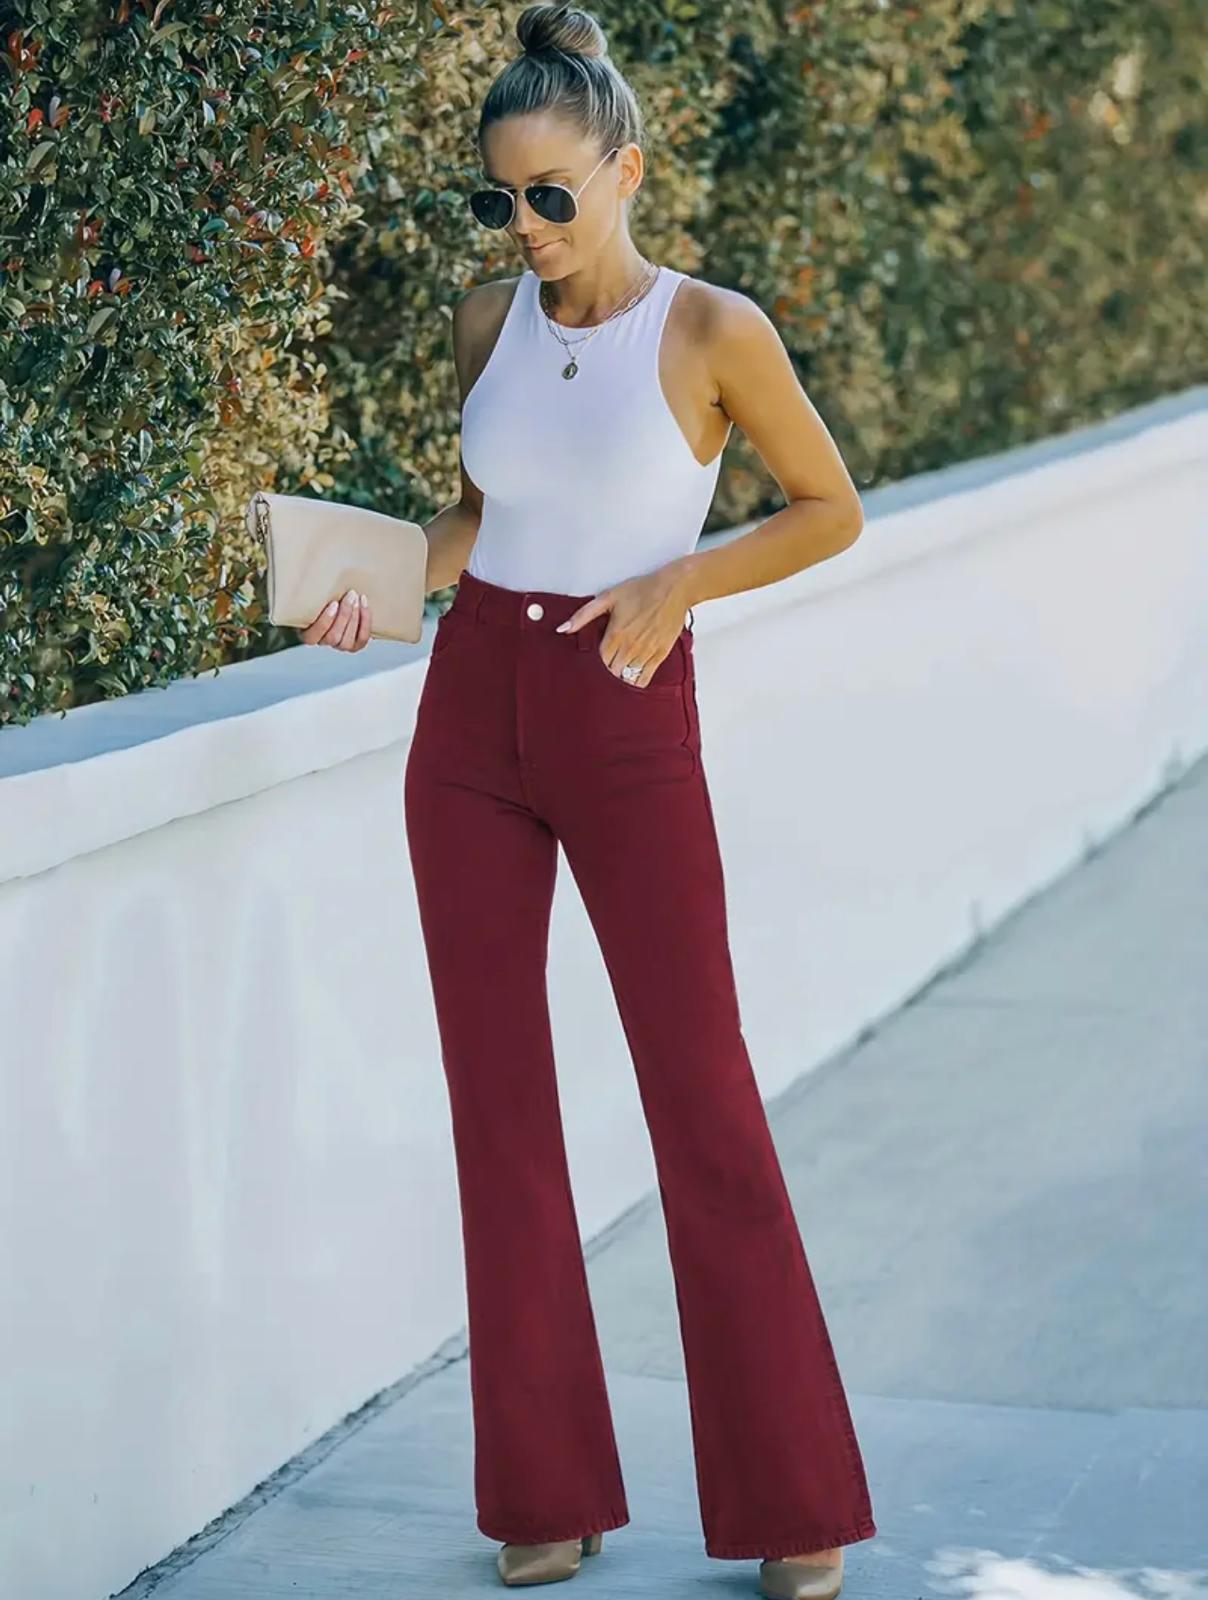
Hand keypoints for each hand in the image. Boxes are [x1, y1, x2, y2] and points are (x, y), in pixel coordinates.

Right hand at [299, 586, 371, 650]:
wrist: (338, 600)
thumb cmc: (321, 595)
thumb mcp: (311, 594)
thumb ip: (310, 590)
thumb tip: (315, 567)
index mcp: (306, 633)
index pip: (312, 636)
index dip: (324, 622)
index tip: (333, 603)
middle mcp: (323, 642)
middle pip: (333, 637)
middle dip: (344, 615)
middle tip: (351, 594)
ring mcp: (340, 645)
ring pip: (347, 641)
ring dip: (355, 618)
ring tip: (358, 599)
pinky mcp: (355, 644)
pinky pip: (362, 638)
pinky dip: (365, 622)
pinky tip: (364, 604)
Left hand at [556, 569, 692, 688]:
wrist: (673, 590)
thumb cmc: (642, 590)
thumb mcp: (608, 598)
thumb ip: (583, 616)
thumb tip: (563, 629)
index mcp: (615, 635)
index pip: (598, 662)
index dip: (593, 665)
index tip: (592, 663)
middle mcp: (630, 648)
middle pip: (611, 673)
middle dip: (606, 672)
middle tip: (605, 668)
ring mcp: (645, 653)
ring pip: (627, 678)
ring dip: (620, 677)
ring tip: (617, 671)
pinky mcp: (660, 655)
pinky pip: (644, 678)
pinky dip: (636, 681)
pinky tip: (632, 677)